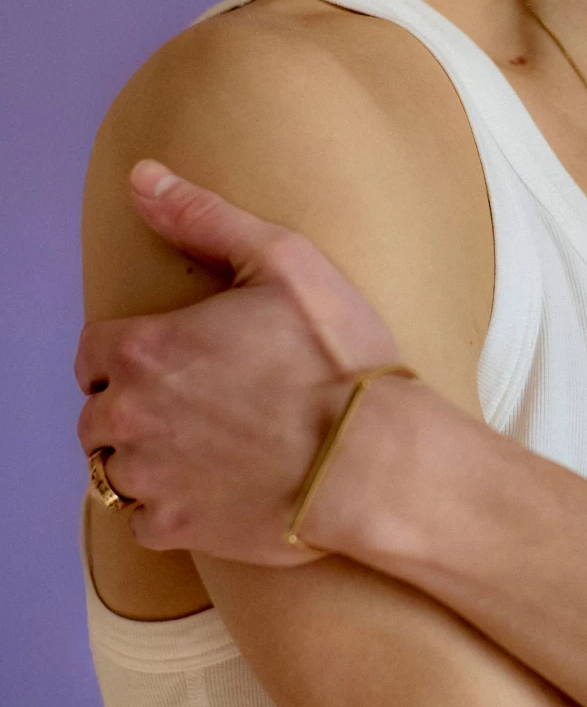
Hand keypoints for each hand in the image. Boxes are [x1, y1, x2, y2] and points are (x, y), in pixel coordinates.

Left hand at [75, 160, 412, 565]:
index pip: (91, 351)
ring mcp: (153, 477)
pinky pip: (143, 523)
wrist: (376, 462)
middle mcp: (133, 415)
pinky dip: (167, 509)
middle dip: (129, 407)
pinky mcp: (180, 528)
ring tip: (198, 450)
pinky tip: (211, 492)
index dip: (123, 352)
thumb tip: (143, 178)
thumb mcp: (286, 262)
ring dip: (143, 459)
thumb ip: (204, 218)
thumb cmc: (338, 360)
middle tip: (190, 404)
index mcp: (148, 348)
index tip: (164, 357)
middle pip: (94, 416)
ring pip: (113, 471)